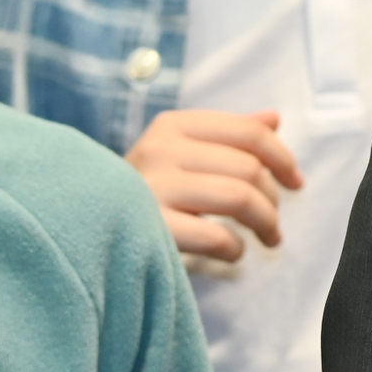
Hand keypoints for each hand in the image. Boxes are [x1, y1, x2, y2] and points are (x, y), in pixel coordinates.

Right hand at [126, 108, 303, 259]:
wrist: (76, 222)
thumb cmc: (143, 188)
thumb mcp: (180, 152)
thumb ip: (228, 135)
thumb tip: (274, 119)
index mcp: (174, 126)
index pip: (250, 133)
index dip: (283, 158)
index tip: (295, 183)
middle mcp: (161, 149)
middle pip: (249, 168)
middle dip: (274, 200)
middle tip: (275, 223)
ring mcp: (151, 188)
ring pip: (238, 198)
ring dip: (265, 223)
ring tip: (267, 238)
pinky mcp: (147, 228)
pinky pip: (214, 236)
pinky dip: (235, 248)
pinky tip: (233, 252)